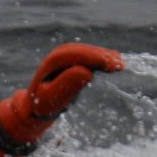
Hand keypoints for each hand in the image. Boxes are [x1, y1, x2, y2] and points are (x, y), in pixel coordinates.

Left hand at [0, 43, 123, 153]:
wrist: (35, 106)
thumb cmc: (42, 104)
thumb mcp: (52, 98)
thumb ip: (66, 85)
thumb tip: (87, 71)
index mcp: (52, 62)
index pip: (76, 54)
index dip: (95, 58)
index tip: (111, 65)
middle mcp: (59, 55)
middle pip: (84, 51)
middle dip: (103, 56)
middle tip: (120, 66)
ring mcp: (67, 57)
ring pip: (89, 52)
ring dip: (105, 57)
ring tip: (120, 65)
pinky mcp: (73, 62)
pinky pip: (89, 57)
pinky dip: (102, 59)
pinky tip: (114, 61)